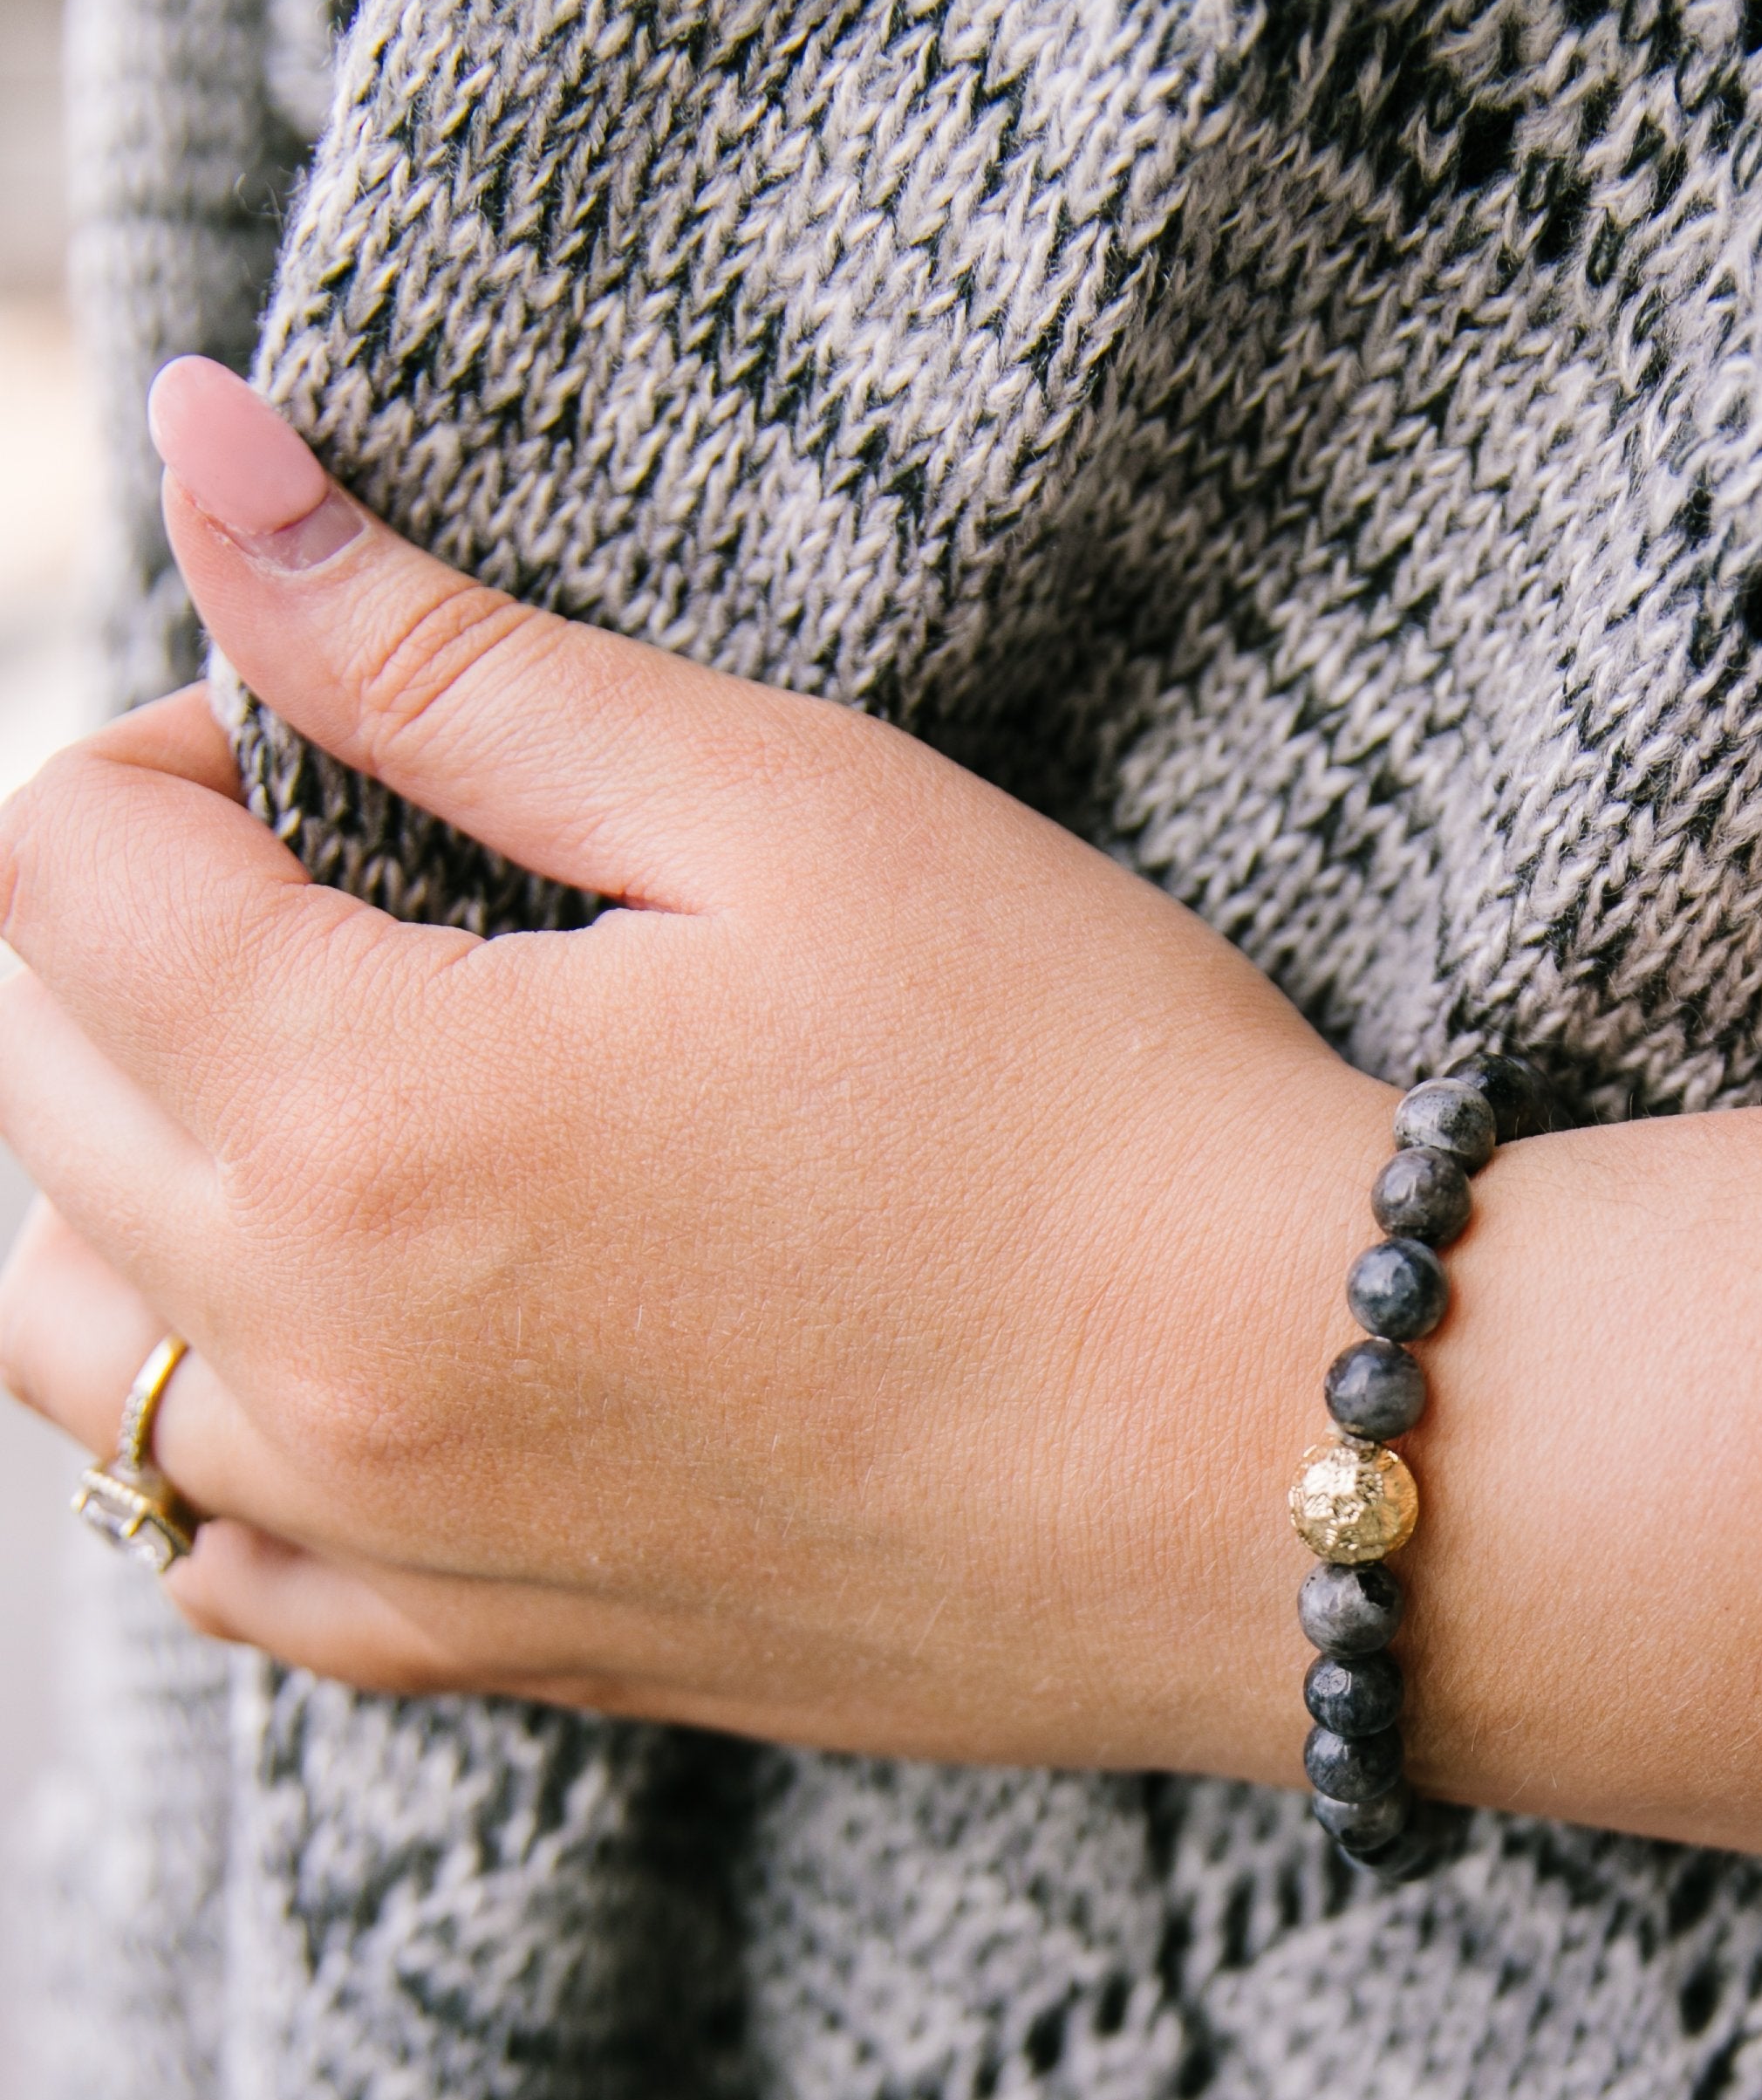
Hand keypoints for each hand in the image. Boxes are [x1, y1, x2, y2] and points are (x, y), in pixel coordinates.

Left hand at [0, 362, 1379, 1770]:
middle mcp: (326, 1362)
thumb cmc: (1088, 1099)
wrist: (1298, 1450)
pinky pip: (220, 1569)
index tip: (331, 748)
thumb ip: (441, 652)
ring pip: (76, 1355)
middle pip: (34, 1102)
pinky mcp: (507, 1654)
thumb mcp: (782, 806)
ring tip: (322, 1103)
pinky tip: (344, 1343)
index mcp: (368, 1114)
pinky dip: (212, 1435)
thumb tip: (196, 445)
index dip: (165, 752)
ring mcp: (406, 1541)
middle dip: (131, 943)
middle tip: (348, 885)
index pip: (58, 877)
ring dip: (122, 1188)